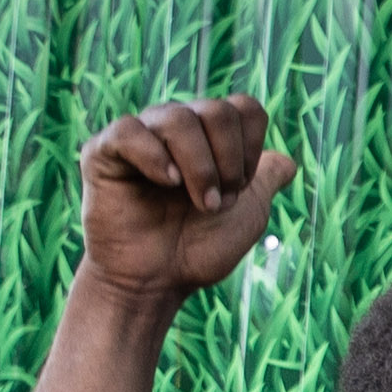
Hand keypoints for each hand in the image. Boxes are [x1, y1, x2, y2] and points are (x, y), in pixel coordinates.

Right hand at [79, 95, 294, 303]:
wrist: (157, 283)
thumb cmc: (199, 250)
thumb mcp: (248, 215)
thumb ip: (268, 181)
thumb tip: (288, 161)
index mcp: (209, 136)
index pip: (243, 108)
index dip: (251, 149)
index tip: (239, 189)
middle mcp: (175, 128)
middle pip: (216, 110)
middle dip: (228, 161)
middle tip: (217, 203)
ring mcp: (139, 137)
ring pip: (177, 117)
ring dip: (199, 166)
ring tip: (199, 203)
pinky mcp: (103, 152)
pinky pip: (129, 130)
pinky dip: (153, 155)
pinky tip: (166, 182)